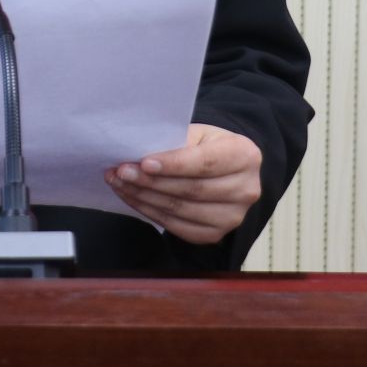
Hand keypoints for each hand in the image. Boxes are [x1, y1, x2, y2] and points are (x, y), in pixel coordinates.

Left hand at [106, 123, 261, 244]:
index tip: (144, 162)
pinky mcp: (215, 234)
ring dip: (144, 197)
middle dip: (151, 181)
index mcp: (245, 156)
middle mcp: (246, 189)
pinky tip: (133, 198)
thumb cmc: (207, 146)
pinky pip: (177, 226)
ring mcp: (233, 216)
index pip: (206, 163)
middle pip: (192, 189)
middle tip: (121, 171)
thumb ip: (175, 142)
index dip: (173, 164)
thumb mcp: (198, 133)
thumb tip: (137, 152)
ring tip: (120, 183)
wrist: (223, 168)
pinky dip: (150, 212)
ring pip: (181, 210)